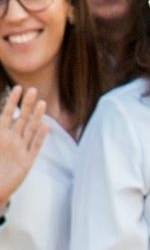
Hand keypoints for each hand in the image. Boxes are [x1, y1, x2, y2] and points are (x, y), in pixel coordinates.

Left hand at [0, 87, 49, 204]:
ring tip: (41, 103)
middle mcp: (11, 140)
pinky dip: (40, 137)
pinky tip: (45, 126)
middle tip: (33, 90)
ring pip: (30, 129)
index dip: (12, 102)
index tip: (17, 88)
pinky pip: (35, 146)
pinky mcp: (27, 161)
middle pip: (21, 119)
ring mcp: (20, 150)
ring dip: (36, 116)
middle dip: (26, 105)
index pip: (6, 115)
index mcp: (0, 137)